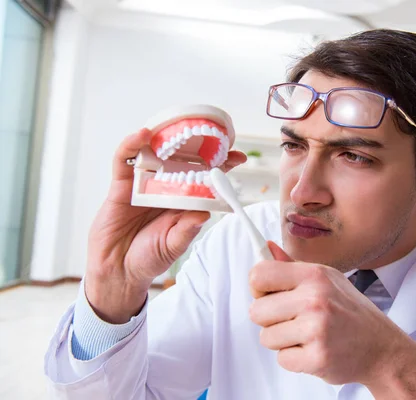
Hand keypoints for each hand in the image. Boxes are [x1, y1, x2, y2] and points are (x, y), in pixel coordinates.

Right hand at [86, 128, 245, 323]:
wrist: (117, 271)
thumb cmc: (147, 259)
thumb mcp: (173, 245)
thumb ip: (187, 230)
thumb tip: (205, 214)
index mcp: (183, 201)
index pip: (206, 178)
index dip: (221, 166)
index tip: (238, 157)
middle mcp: (166, 189)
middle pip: (184, 159)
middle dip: (199, 145)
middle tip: (213, 133)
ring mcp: (144, 185)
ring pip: (156, 154)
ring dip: (167, 138)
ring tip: (181, 126)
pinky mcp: (121, 185)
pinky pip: (126, 160)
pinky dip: (132, 145)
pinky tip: (143, 135)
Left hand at [248, 242, 415, 398]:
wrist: (382, 347)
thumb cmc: (350, 311)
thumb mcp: (327, 279)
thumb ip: (291, 266)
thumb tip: (266, 247)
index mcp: (314, 274)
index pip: (259, 275)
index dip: (258, 289)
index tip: (269, 295)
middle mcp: (315, 298)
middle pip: (256, 311)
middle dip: (269, 319)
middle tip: (293, 320)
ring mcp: (317, 328)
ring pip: (266, 337)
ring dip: (282, 341)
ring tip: (307, 335)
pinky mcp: (317, 357)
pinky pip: (282, 359)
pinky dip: (295, 359)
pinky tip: (314, 349)